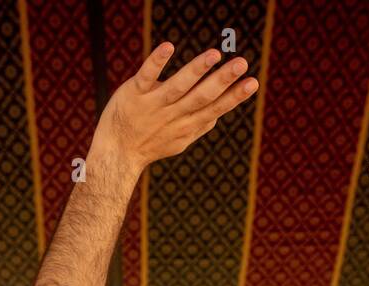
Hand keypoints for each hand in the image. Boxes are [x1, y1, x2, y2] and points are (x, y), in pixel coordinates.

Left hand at [89, 43, 257, 185]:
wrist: (115, 154)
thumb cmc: (150, 144)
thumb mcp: (178, 141)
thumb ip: (199, 126)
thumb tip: (219, 114)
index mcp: (186, 124)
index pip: (215, 108)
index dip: (234, 96)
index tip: (253, 82)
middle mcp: (172, 114)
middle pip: (201, 96)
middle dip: (222, 80)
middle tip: (242, 63)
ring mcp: (153, 104)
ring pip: (177, 86)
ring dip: (196, 69)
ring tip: (214, 54)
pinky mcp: (134, 94)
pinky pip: (147, 76)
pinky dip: (157, 63)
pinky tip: (169, 47)